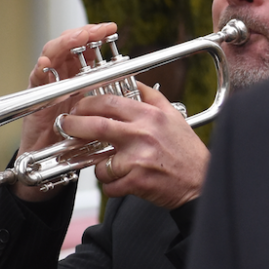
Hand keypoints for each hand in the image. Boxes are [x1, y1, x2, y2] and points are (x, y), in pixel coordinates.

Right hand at [14, 22, 117, 201]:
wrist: (51, 165)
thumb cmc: (75, 142)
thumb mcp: (100, 119)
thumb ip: (112, 104)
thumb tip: (139, 90)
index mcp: (80, 81)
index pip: (87, 52)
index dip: (97, 38)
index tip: (111, 29)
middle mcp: (62, 79)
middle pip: (70, 47)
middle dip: (83, 35)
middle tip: (96, 30)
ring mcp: (47, 86)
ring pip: (52, 56)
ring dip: (64, 44)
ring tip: (77, 38)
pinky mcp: (34, 98)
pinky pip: (35, 79)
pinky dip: (41, 69)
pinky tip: (47, 63)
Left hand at [58, 82, 209, 209]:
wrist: (201, 182)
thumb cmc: (186, 151)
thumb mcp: (173, 116)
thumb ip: (152, 97)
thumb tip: (134, 82)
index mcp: (150, 116)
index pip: (110, 102)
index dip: (87, 104)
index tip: (78, 107)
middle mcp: (143, 134)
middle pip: (96, 126)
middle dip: (74, 126)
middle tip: (67, 127)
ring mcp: (139, 158)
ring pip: (100, 162)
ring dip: (100, 166)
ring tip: (111, 166)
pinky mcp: (137, 181)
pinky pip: (110, 185)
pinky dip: (112, 186)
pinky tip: (124, 182)